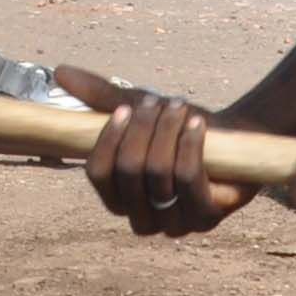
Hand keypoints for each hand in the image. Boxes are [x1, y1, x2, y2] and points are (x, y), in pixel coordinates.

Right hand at [60, 66, 253, 236]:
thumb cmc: (180, 130)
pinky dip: (189, 145)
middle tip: (158, 102)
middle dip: (142, 130)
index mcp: (119, 199)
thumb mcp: (139, 109)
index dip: (108, 139)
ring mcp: (175, 224)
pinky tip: (195, 124)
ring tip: (178, 107)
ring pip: (158, 174)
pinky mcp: (205, 218)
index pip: (98, 174)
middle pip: (129, 171)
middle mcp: (142, 219)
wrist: (236, 137)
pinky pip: (188, 180)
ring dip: (167, 132)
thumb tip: (59, 72)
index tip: (125, 108)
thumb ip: (100, 96)